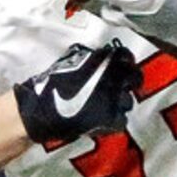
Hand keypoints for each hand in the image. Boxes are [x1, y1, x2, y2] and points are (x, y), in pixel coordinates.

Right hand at [13, 39, 139, 143]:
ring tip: (105, 106)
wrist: (41, 110)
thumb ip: (91, 60)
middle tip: (122, 88)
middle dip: (130, 83)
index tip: (125, 67)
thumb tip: (102, 58)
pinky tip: (102, 120)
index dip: (126, 62)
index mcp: (102, 60)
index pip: (126, 56)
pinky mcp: (111, 118)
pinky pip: (121, 120)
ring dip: (119, 103)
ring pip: (128, 101)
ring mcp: (113, 98)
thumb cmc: (51, 86)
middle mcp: (112, 77)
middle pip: (134, 78)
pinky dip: (113, 121)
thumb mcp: (71, 62)